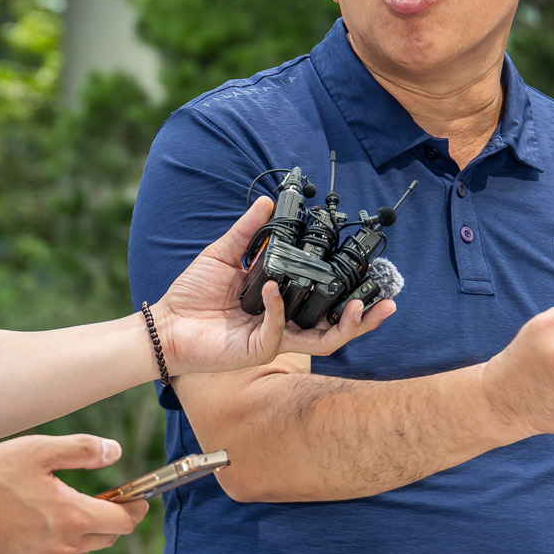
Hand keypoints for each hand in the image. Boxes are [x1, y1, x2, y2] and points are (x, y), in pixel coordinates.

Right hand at [0, 434, 146, 553]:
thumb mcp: (38, 450)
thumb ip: (82, 449)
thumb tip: (116, 451)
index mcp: (73, 518)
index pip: (124, 522)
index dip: (135, 508)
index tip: (137, 499)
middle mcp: (64, 549)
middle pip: (106, 538)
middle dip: (107, 519)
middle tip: (94, 499)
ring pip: (79, 552)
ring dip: (78, 534)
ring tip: (53, 511)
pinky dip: (54, 549)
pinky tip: (33, 529)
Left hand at [153, 198, 398, 375]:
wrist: (166, 324)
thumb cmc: (193, 295)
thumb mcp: (224, 255)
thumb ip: (249, 232)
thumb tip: (268, 202)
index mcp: (281, 306)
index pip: (324, 304)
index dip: (350, 296)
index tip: (370, 277)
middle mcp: (283, 326)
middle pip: (335, 330)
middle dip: (364, 320)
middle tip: (387, 303)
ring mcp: (273, 340)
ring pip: (320, 342)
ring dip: (343, 326)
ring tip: (357, 307)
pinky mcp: (256, 351)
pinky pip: (276, 330)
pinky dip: (277, 308)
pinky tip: (273, 289)